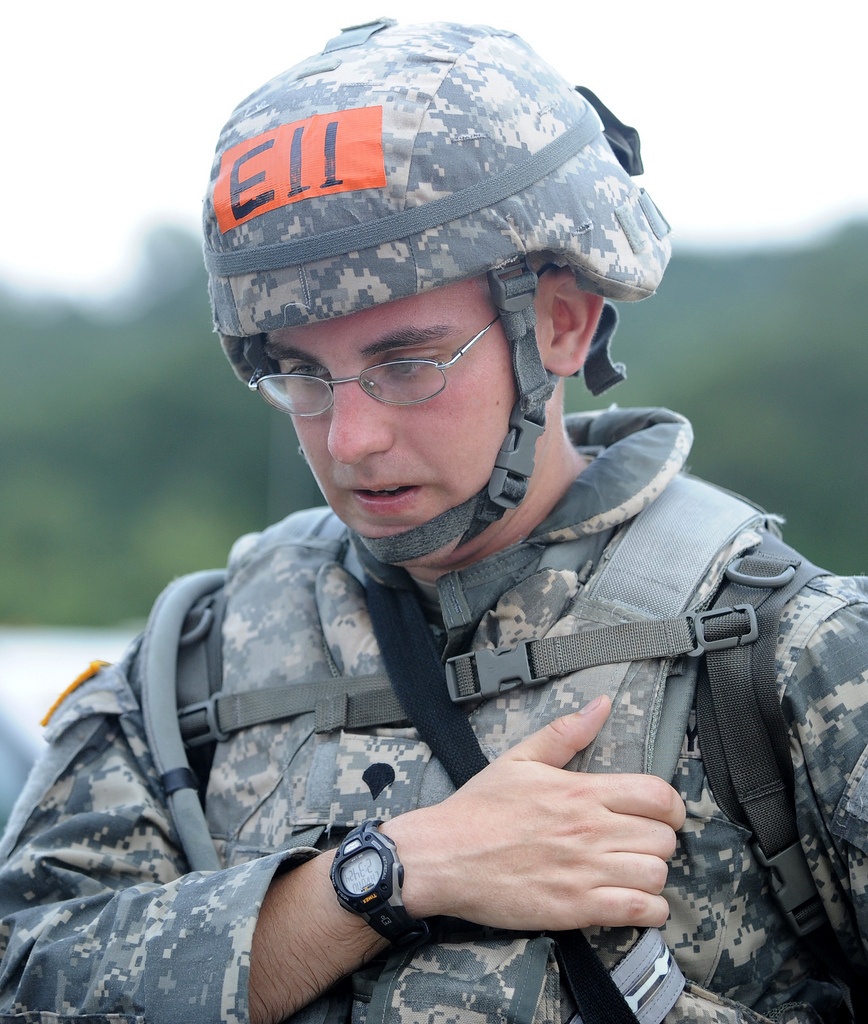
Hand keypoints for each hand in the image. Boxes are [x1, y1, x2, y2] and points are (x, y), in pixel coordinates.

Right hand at [382, 695, 685, 931]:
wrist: (443, 857)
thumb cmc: (478, 809)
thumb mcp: (518, 759)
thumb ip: (565, 733)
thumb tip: (601, 704)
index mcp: (580, 791)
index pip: (657, 795)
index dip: (672, 806)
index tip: (664, 814)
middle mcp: (590, 830)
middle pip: (663, 838)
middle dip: (659, 841)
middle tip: (640, 844)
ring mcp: (585, 872)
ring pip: (656, 874)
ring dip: (652, 875)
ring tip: (633, 872)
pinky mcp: (576, 908)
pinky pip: (639, 912)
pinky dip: (649, 910)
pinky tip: (634, 902)